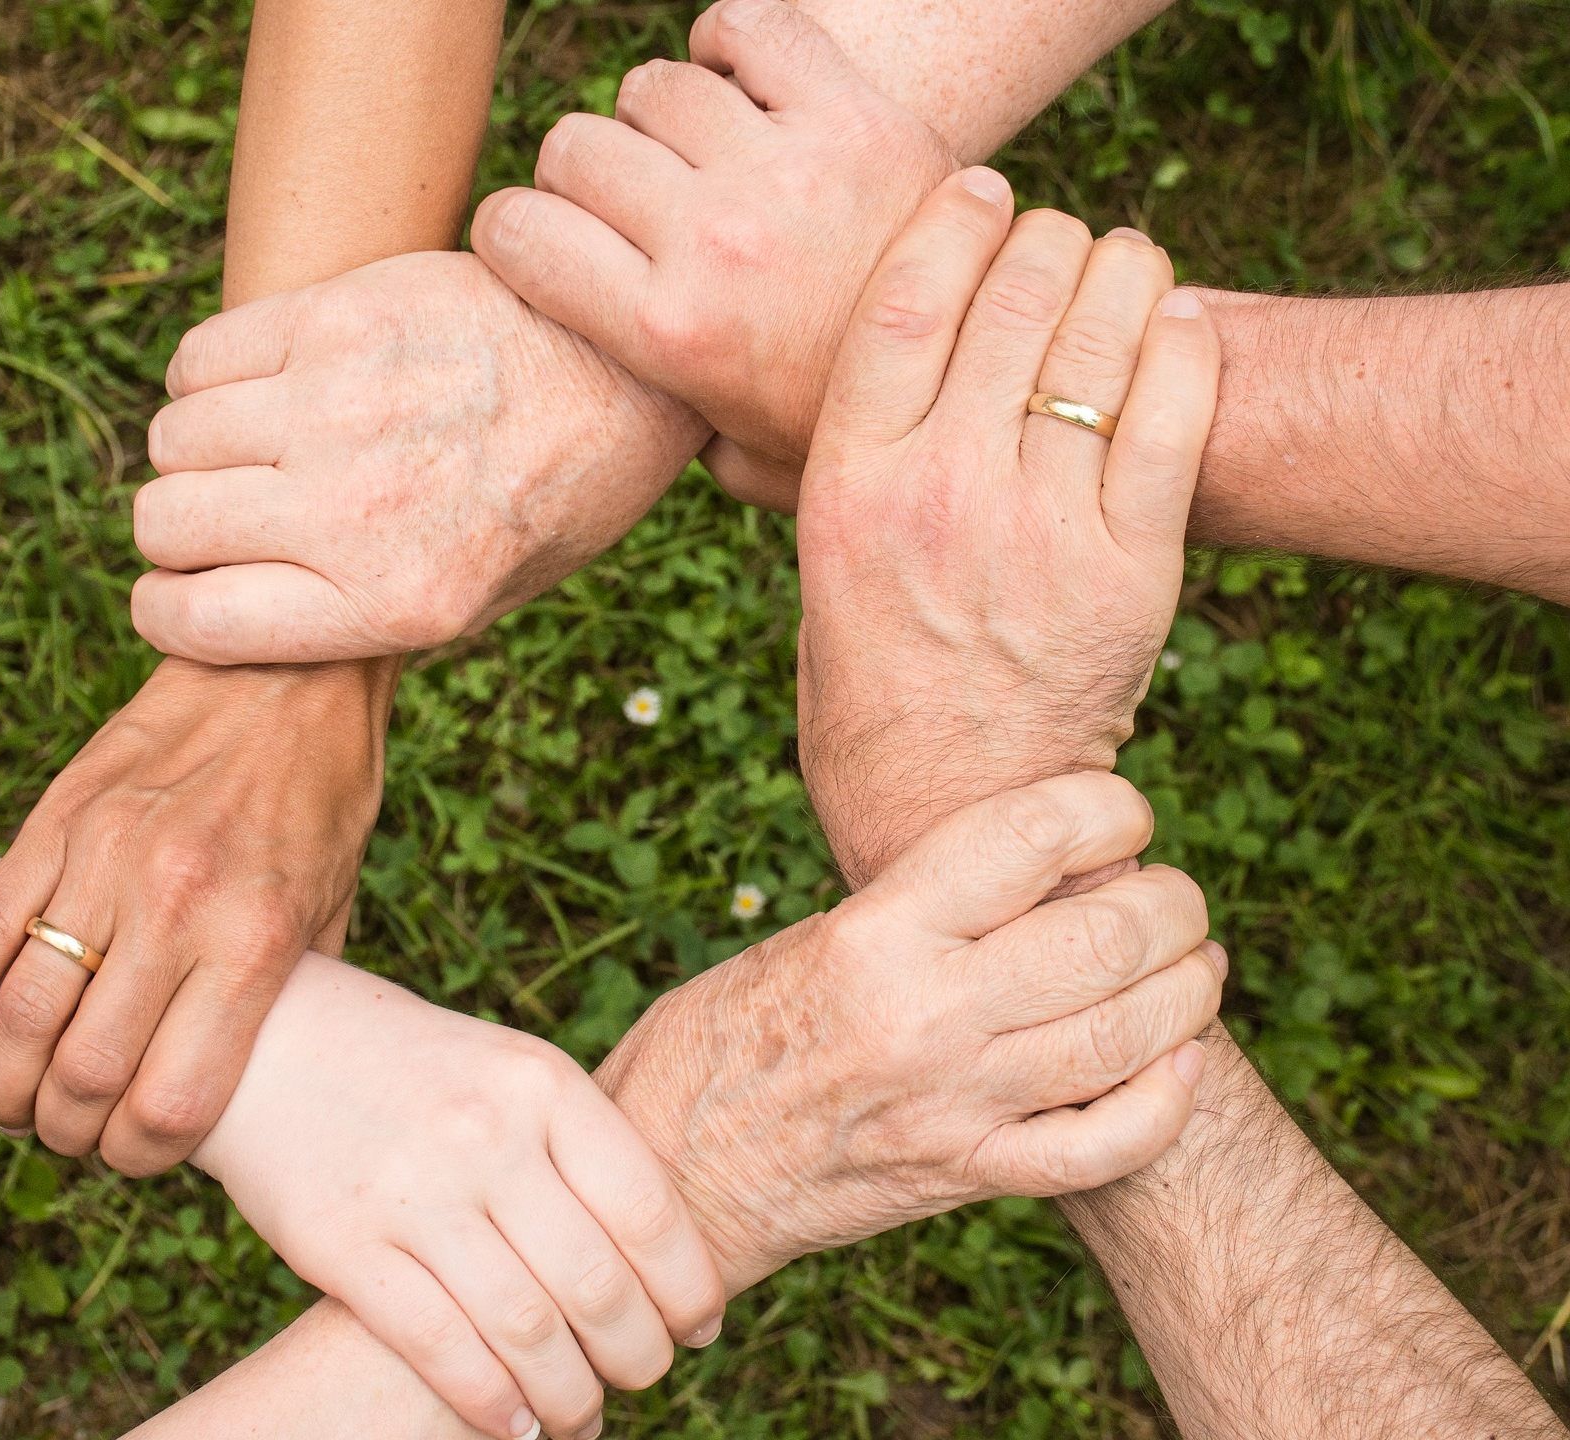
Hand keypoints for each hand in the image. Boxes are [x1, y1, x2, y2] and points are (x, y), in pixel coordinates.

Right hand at [0, 658, 391, 1173]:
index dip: (141, 1157)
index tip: (137, 1156)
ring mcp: (104, 860)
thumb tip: (250, 1088)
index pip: (171, 1101)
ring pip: (18, 1016)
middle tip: (72, 1135)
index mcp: (254, 939)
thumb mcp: (334, 907)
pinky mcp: (54, 822)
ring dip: (3, 1088)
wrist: (285, 670)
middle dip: (67, 1133)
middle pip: (83, 1075)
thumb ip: (287, 998)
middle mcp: (175, 905)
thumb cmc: (323, 798)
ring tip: (15, 1104)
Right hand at [129, 251, 707, 664]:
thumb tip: (237, 615)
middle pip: (166, 524)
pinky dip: (206, 378)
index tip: (179, 594)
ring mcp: (340, 407)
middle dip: (178, 531)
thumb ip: (361, 617)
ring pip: (173, 439)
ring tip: (253, 448)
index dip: (168, 611)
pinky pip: (200, 358)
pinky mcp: (338, 318)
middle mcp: (357, 511)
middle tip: (226, 516)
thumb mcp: (482, 600)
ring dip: (195, 451)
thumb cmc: (555, 495)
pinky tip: (261, 386)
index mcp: (395, 602)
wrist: (628, 369)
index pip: (195, 622)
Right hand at [194, 955, 725, 1439]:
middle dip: (637, 1354)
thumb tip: (664, 1255)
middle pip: (597, 1283)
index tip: (699, 1327)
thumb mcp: (510, 1070)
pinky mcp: (343, 1245)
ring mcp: (413, 1191)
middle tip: (645, 1378)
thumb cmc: (417, 1066)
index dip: (688, 1286)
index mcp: (542, 1084)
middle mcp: (486, 1135)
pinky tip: (514, 1426)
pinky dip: (490, 1403)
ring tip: (583, 1415)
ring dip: (571, 1396)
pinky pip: (439, 1346)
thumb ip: (578, 1145)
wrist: (271, 1040)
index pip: (648, 1209)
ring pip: (526, 1330)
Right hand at [473, 0, 951, 510]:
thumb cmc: (848, 427)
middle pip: (576, 148)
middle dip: (582, 178)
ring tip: (696, 160)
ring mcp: (785, 171)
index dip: (513, 233)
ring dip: (660, 120)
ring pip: (653, 87)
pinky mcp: (854, 115)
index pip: (516, 232)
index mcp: (669, 333)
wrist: (989, 380)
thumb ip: (665, 432)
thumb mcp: (741, 463)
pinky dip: (730, 42)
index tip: (540, 245)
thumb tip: (610, 413)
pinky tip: (740, 87)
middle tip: (628, 209)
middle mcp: (715, 242)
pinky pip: (750, 27)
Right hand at [596, 772, 1219, 1290]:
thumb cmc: (722, 1037)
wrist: (671, 1174)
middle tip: (1174, 896)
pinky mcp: (966, 1177)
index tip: (1122, 812)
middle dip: (1172, 904)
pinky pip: (1103, 1146)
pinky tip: (1180, 1063)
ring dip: (1189, 990)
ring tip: (1195, 964)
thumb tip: (1035, 872)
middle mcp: (924, 1015)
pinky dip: (1165, 1102)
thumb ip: (917, 910)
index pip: (1030, 837)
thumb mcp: (807, 940)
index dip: (1107, 808)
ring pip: (1128, 1037)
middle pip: (1106, 936)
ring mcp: (954, 1104)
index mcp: (874, 934)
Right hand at [794, 174, 1220, 885]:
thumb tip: (825, 379)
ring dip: (1120, 273)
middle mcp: (940, 495)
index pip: (903, 302)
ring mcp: (1041, 532)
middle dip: (1045, 240)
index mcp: (848, 489)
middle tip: (1058, 238)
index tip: (981, 189)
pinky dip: (1182, 348)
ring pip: (1098, 340)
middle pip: (1011, 299)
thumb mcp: (816, 575)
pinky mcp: (1131, 573)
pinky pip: (1173, 418)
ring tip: (1122, 265)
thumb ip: (827, 474)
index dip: (951, 222)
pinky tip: (1174, 323)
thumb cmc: (871, 694)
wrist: (952, 816)